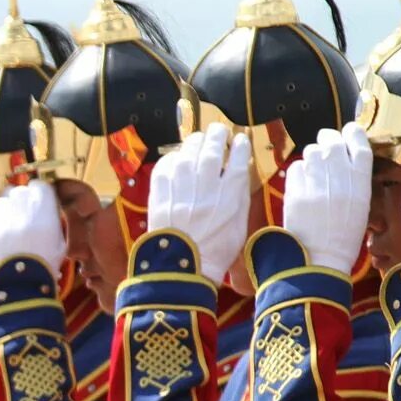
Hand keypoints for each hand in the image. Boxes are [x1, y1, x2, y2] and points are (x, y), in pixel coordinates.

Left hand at [0, 178, 66, 282]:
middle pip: (17, 193)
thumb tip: (46, 209)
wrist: (19, 288)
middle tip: (22, 218)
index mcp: (43, 207)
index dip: (38, 195)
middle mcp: (19, 208)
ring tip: (8, 230)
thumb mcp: (59, 242)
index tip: (37, 202)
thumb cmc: (44, 266)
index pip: (39, 186)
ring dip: (4, 213)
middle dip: (20, 202)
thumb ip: (52, 220)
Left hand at [145, 124, 251, 284]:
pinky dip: (170, 160)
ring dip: (194, 144)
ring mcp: (181, 195)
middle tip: (218, 130)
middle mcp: (206, 192)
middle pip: (212, 154)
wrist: (183, 271)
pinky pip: (163, 171)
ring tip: (198, 139)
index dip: (240, 147)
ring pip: (188, 157)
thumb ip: (239, 196)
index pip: (238, 162)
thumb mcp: (239, 224)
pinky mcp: (160, 200)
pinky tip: (176, 158)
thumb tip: (239, 172)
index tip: (240, 139)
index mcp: (230, 199)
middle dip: (217, 137)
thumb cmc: (216, 251)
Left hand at [282, 123, 373, 272]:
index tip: (347, 130)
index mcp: (361, 179)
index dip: (352, 133)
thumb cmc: (343, 235)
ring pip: (310, 151)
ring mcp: (317, 181)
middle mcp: (340, 174)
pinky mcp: (296, 190)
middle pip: (332, 142)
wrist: (322, 257)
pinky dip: (296, 171)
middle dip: (326, 140)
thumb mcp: (360, 203)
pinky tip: (299, 182)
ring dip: (310, 156)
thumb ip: (352, 179)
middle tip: (323, 146)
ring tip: (311, 170)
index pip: (358, 143)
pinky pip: (294, 168)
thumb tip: (342, 160)